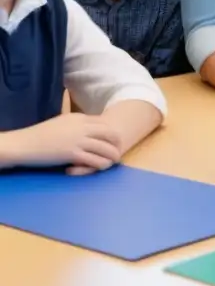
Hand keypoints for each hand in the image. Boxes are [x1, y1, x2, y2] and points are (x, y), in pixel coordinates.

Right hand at [4, 114, 123, 172]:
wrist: (25, 143)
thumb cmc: (41, 134)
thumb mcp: (63, 122)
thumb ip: (77, 124)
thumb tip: (89, 129)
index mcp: (80, 118)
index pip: (105, 123)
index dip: (112, 133)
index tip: (114, 141)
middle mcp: (82, 127)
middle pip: (111, 134)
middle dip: (118, 143)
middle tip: (118, 152)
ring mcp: (78, 140)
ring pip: (106, 149)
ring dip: (112, 156)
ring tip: (113, 162)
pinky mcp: (73, 154)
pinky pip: (95, 160)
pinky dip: (101, 164)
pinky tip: (101, 168)